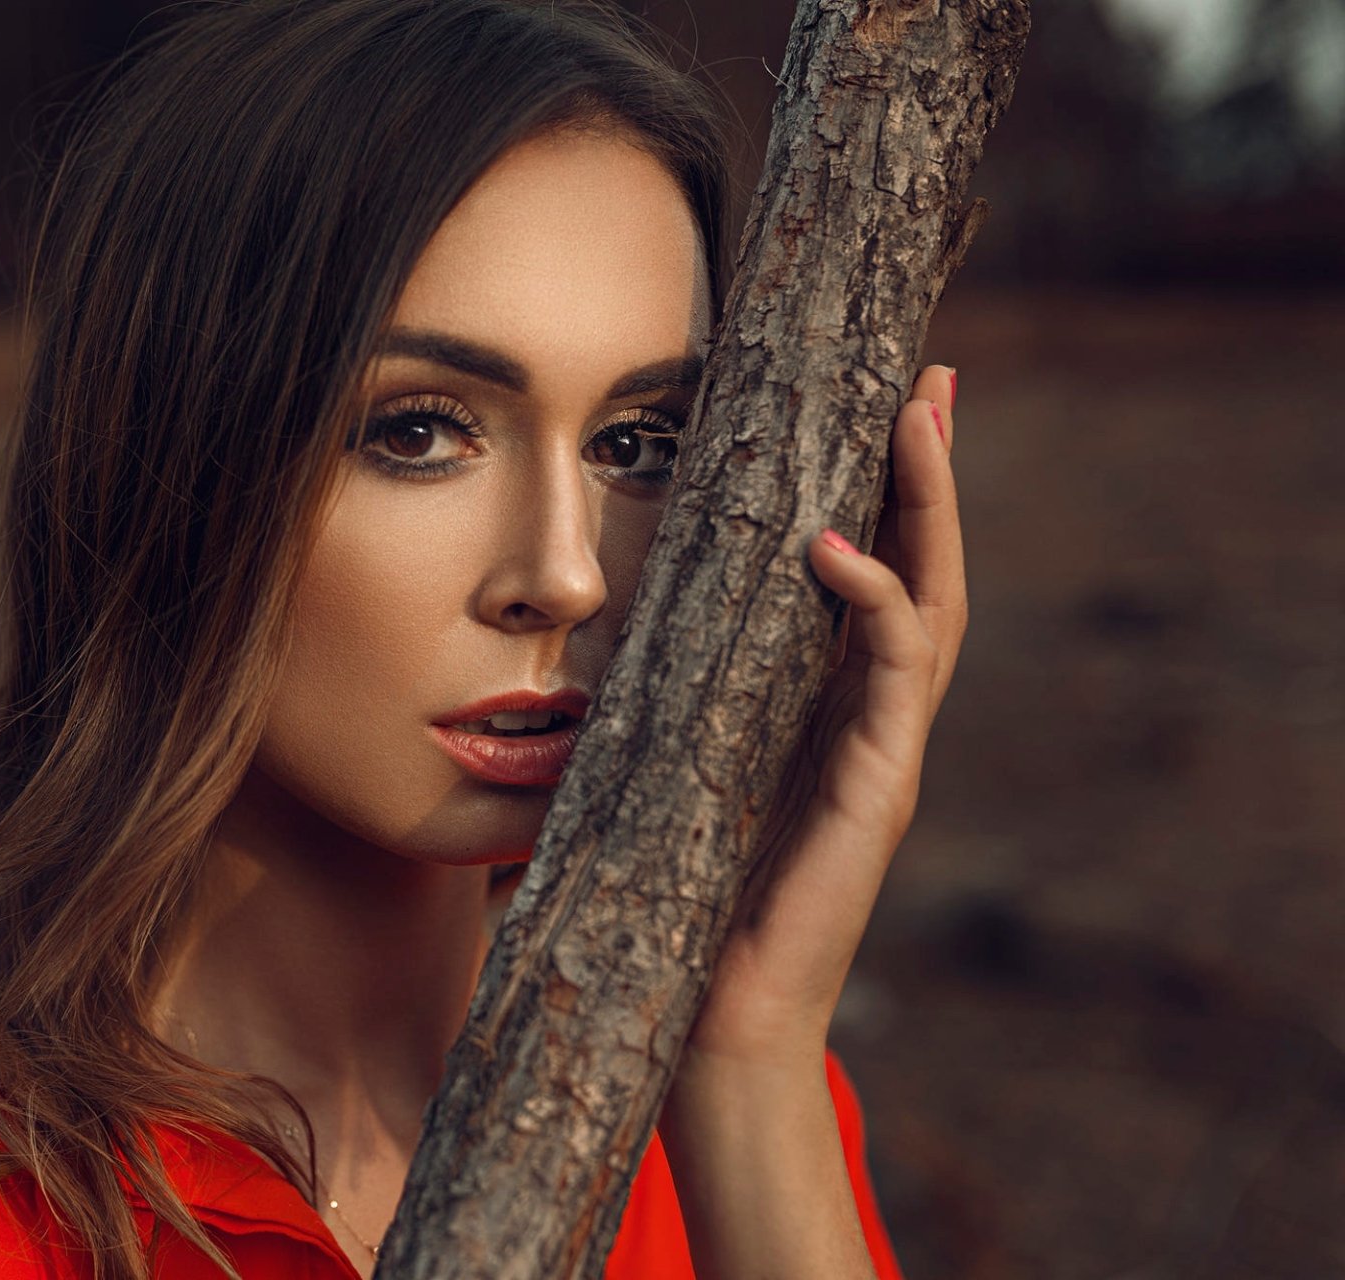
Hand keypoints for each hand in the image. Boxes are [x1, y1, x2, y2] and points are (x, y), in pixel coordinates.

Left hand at [675, 363, 968, 1071]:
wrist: (707, 1023)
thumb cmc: (673, 903)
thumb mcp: (657, 773)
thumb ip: (654, 707)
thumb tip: (579, 638)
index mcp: (821, 711)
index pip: (870, 578)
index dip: (883, 494)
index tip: (885, 402)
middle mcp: (865, 721)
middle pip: (923, 570)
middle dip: (931, 473)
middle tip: (938, 377)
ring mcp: (882, 755)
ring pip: (933, 605)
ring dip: (930, 508)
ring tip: (920, 417)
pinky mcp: (878, 793)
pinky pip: (897, 678)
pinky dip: (880, 605)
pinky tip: (840, 550)